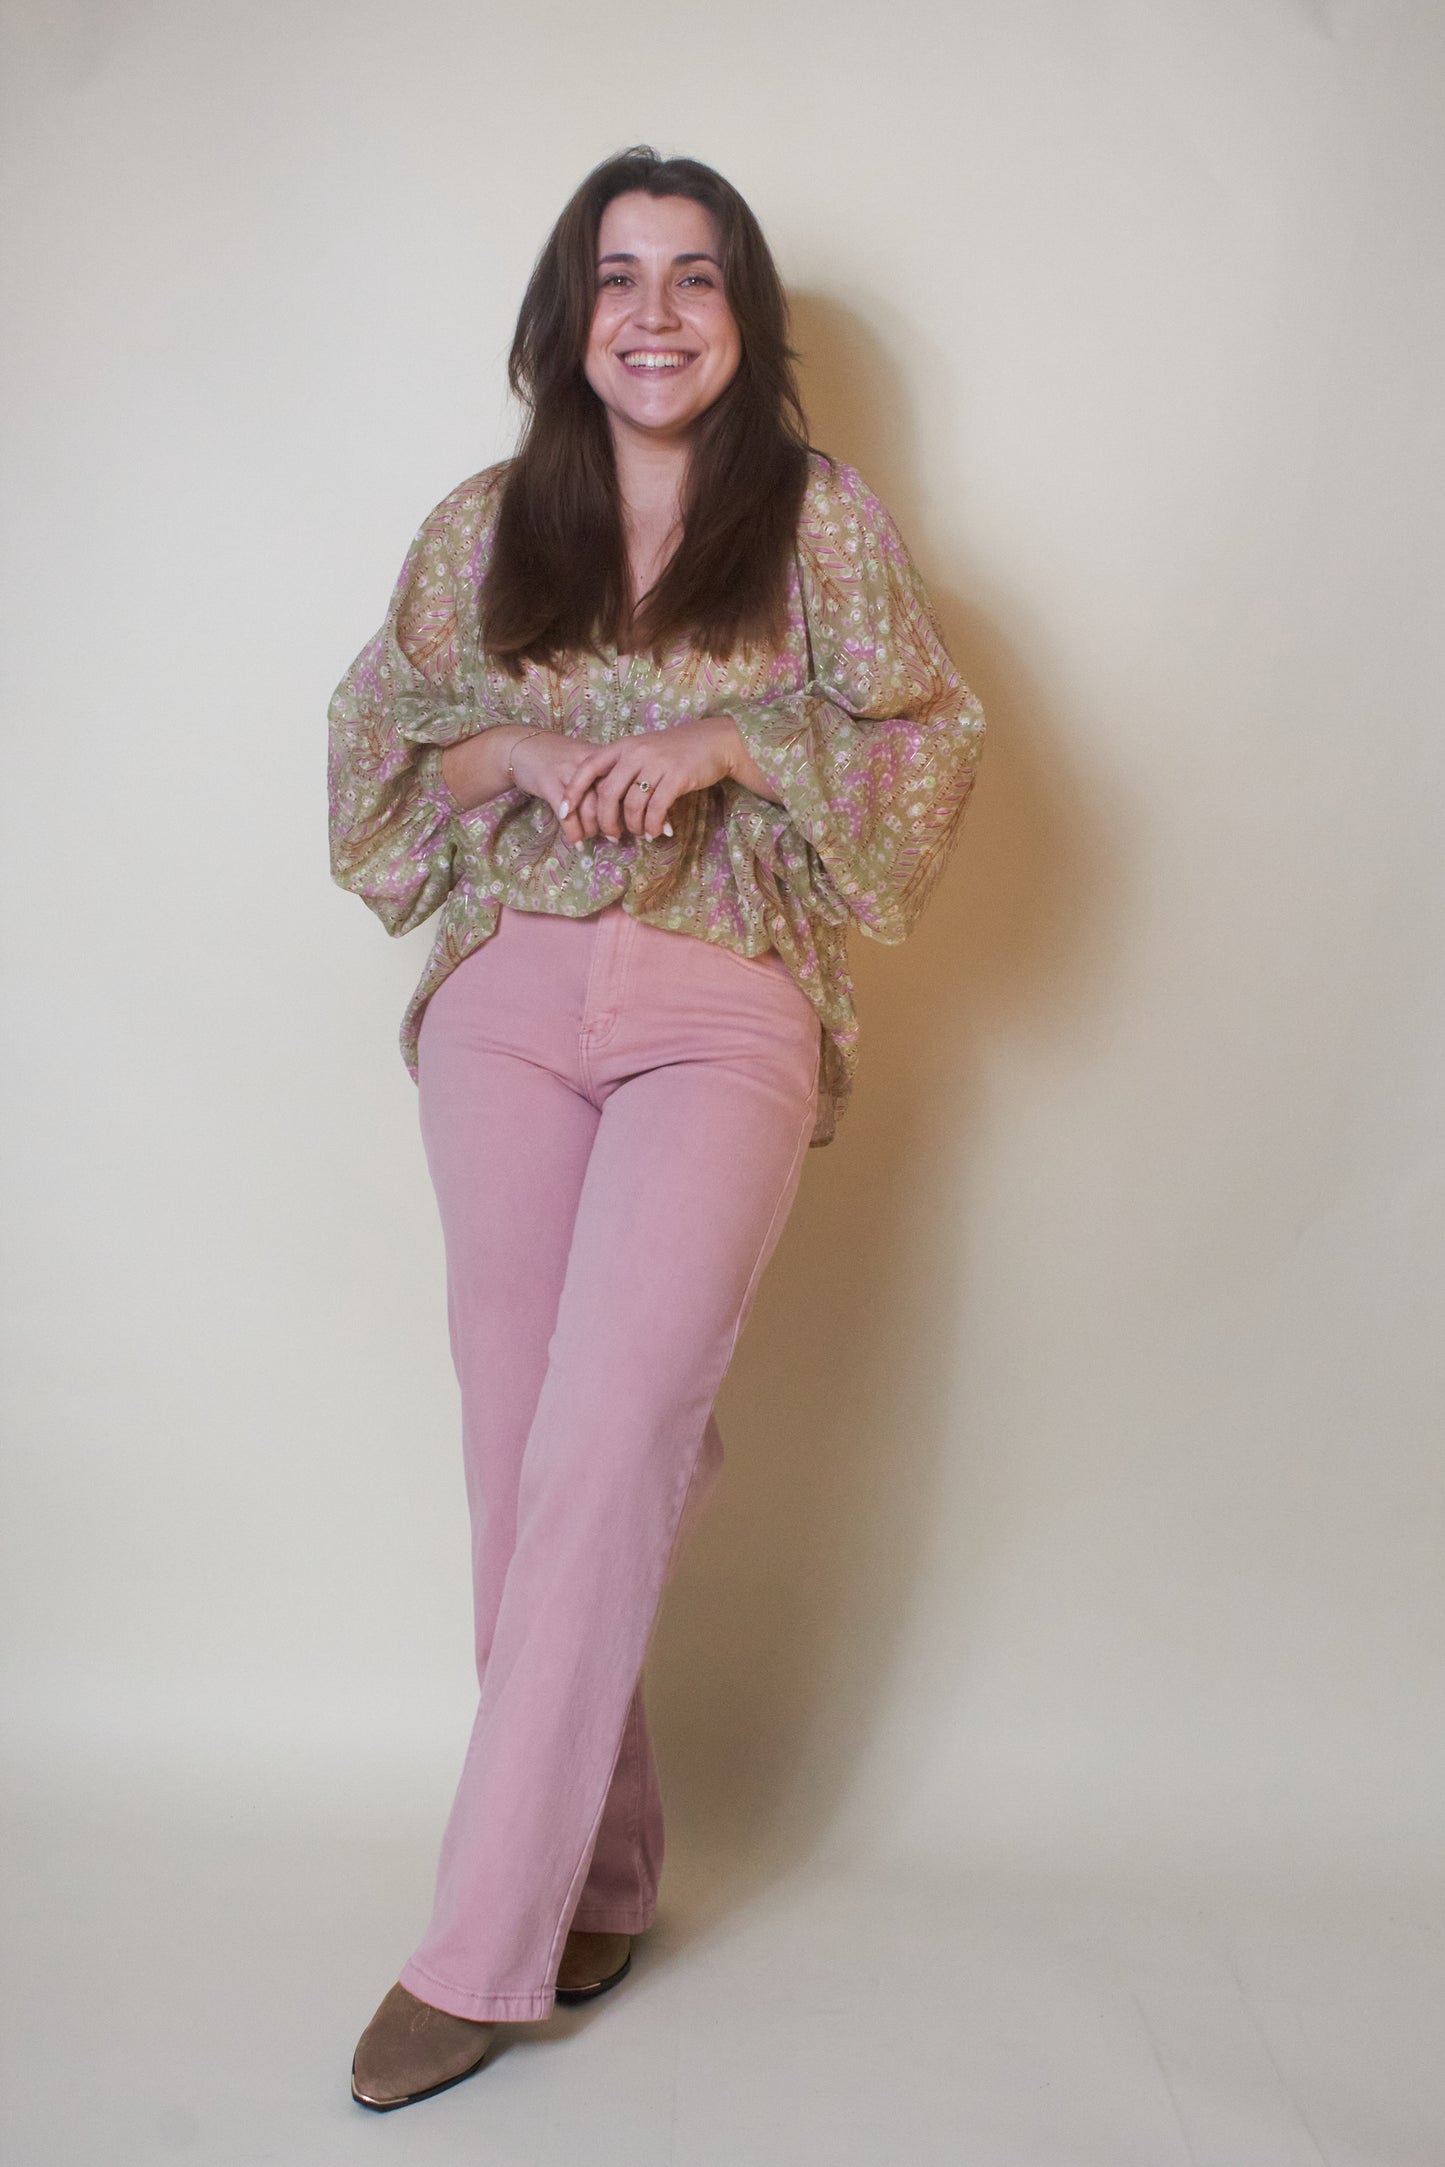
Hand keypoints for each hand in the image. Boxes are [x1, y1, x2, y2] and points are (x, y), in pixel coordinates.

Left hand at [552, 715, 746, 844]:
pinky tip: (655, 833)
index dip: (573, 791)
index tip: (564, 811)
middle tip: (611, 836)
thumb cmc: (676, 751)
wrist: (715, 742)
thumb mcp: (644, 751)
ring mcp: (656, 764)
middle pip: (607, 794)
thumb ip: (623, 769)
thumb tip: (602, 800)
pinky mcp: (676, 777)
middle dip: (605, 821)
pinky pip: (656, 810)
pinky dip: (652, 826)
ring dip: (633, 827)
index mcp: (623, 746)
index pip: (587, 767)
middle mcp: (636, 752)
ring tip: (639, 835)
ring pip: (632, 805)